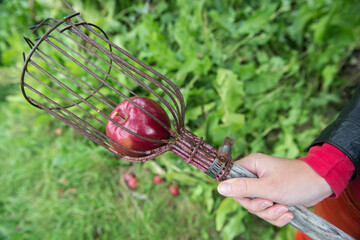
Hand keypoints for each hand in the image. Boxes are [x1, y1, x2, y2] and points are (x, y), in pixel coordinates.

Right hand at [217, 153, 332, 226]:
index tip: (252, 197)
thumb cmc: (297, 180)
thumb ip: (243, 188)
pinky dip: (276, 216)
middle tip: (271, 203)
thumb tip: (220, 188)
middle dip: (259, 206)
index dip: (238, 193)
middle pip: (243, 198)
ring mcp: (264, 187)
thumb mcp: (269, 187)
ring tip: (284, 208)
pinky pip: (266, 212)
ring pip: (255, 207)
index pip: (231, 180)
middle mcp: (255, 175)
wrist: (322, 185)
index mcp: (251, 165)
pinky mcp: (272, 197)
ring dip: (270, 213)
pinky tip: (288, 212)